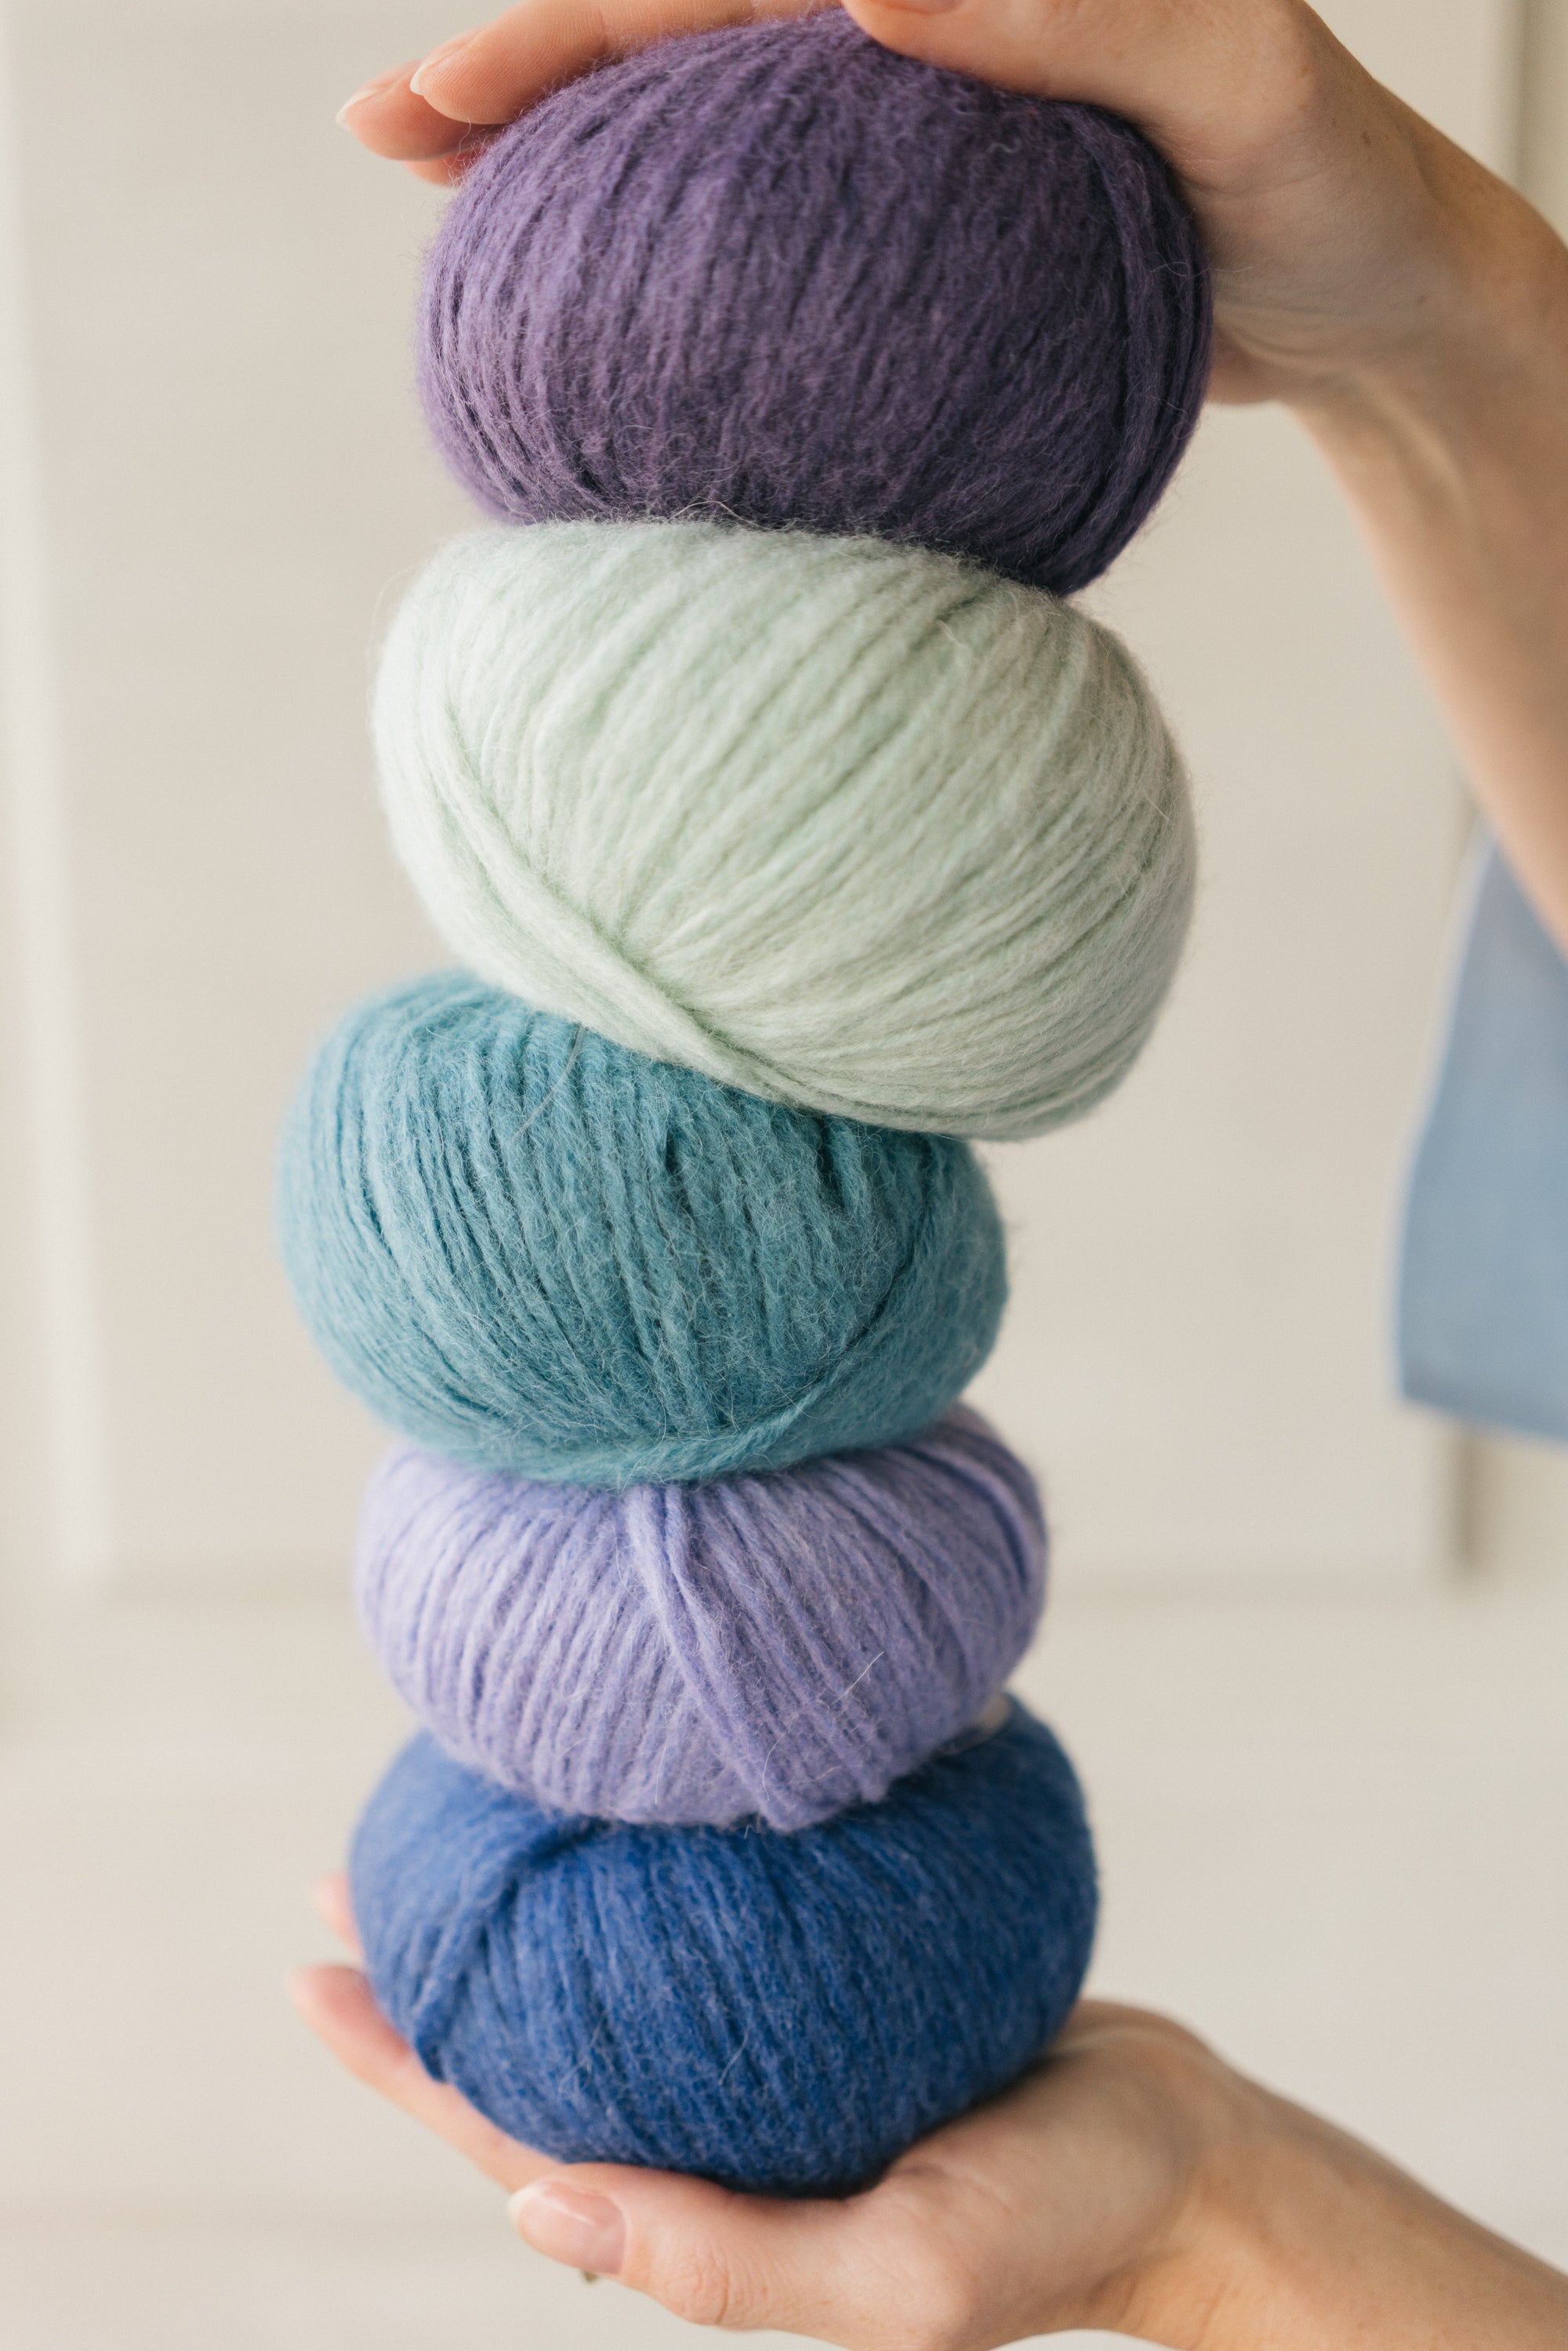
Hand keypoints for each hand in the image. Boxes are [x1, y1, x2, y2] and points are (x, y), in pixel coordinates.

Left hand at [293, 1876, 1250, 2346]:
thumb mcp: (907, 2274)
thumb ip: (731, 2257)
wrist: (1190, 2156)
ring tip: (463, 1817)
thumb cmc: (1059, 2228)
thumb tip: (534, 2205)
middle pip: (541, 2041)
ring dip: (537, 1906)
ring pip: (619, 1976)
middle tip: (349, 1878)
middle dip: (437, 1969)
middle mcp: (721, 2128)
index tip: (315, 1972)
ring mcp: (775, 2059)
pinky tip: (634, 1806)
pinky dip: (653, 1872)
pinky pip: (715, 1931)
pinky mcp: (836, 1990)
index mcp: (708, 2205)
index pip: (513, 2134)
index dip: (406, 2061)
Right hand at [336, 0, 1501, 409]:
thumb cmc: (1323, 176)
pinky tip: (618, 333)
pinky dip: (694, 291)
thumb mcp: (1235, 81)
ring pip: (707, 160)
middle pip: (679, 55)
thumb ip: (1076, 18)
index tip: (450, 84)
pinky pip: (781, 267)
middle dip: (531, 86)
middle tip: (392, 145)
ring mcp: (901, 160)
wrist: (1371, 299)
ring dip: (583, 187)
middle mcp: (903, 58)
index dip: (582, 28)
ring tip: (458, 233)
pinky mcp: (922, 263)